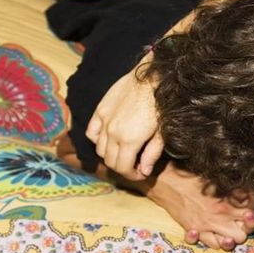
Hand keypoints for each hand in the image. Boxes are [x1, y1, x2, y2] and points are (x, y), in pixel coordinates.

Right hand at [86, 59, 163, 179]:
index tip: (140, 174)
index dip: (131, 175)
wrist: (152, 77)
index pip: (122, 168)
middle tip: (135, 165)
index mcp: (129, 140)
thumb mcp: (162, 132)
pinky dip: (98, 140)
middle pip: (110, 161)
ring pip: (100, 149)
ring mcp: (104, 121)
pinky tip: (110, 139)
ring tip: (124, 152)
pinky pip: (92, 132)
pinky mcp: (100, 110)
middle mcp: (112, 132)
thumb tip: (144, 171)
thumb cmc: (161, 105)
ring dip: (111, 155)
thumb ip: (151, 154)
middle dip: (122, 167)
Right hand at [148, 162, 253, 249]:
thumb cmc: (194, 178)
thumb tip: (253, 194)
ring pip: (228, 244)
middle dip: (245, 230)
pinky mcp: (195, 230)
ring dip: (230, 239)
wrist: (168, 182)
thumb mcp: (219, 180)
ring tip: (229, 232)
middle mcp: (220, 217)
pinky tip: (214, 235)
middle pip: (243, 235)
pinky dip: (213, 241)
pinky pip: (209, 244)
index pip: (252, 216)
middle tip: (242, 223)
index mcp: (228, 202)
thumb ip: (237, 190)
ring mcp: (207, 226)